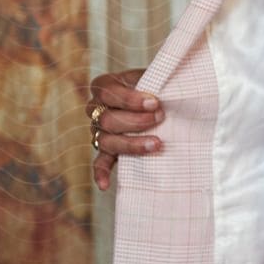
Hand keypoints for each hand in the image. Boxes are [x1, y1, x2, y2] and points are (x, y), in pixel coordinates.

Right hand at [87, 68, 158, 191]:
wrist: (163, 100)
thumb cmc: (158, 85)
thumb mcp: (155, 77)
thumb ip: (155, 81)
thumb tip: (167, 91)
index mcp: (104, 86)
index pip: (107, 92)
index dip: (130, 99)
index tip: (155, 102)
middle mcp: (96, 109)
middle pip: (107, 119)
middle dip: (137, 120)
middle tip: (161, 118)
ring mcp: (100, 131)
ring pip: (107, 141)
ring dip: (131, 144)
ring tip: (156, 144)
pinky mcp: (107, 150)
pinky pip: (100, 162)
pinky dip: (101, 174)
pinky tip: (105, 185)